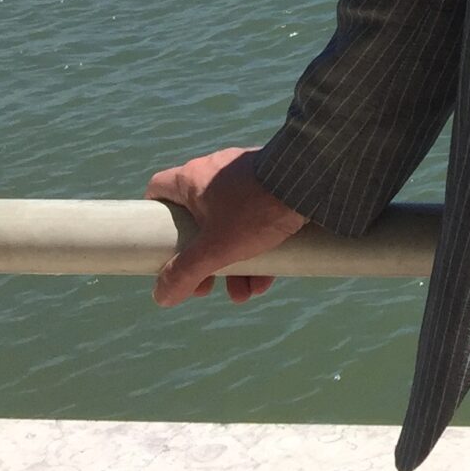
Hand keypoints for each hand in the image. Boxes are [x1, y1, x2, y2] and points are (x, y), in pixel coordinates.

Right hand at [145, 147, 307, 305]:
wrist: (314, 179)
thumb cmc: (256, 209)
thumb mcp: (216, 248)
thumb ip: (186, 273)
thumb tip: (160, 296)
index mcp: (192, 180)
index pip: (158, 192)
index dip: (156, 221)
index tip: (164, 249)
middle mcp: (215, 174)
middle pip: (197, 223)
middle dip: (204, 261)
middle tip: (208, 286)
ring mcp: (246, 179)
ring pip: (230, 227)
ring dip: (234, 264)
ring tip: (245, 293)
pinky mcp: (272, 186)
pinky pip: (257, 222)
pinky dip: (259, 250)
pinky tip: (267, 280)